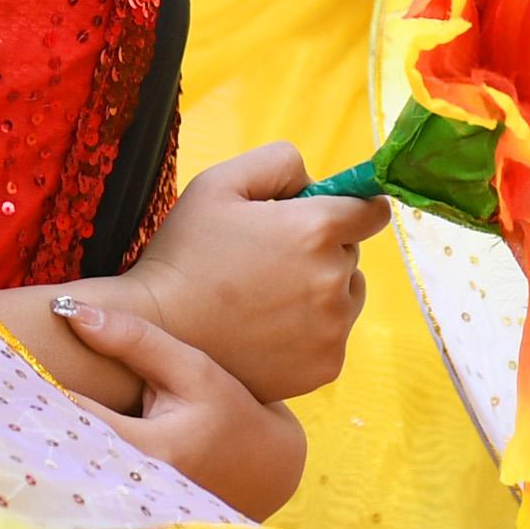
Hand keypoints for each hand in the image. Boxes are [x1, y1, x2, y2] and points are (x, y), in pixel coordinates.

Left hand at [55, 292, 307, 520]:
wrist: (267, 467)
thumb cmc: (231, 411)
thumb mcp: (191, 367)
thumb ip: (134, 340)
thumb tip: (70, 312)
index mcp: (149, 449)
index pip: (70, 416)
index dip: (30, 392)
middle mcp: (132, 486)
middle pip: (55, 453)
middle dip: (23, 422)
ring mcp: (126, 508)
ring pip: (62, 474)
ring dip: (36, 443)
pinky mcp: (122, 514)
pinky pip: (78, 485)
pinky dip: (57, 461)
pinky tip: (35, 439)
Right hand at [117, 141, 386, 404]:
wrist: (158, 331)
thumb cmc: (184, 253)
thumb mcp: (219, 182)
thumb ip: (281, 162)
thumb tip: (317, 182)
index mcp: (316, 229)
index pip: (372, 210)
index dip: (349, 208)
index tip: (326, 216)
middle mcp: (335, 279)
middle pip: (352, 253)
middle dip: (323, 250)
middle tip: (268, 260)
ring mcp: (333, 328)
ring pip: (347, 296)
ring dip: (322, 291)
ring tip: (265, 298)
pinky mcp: (325, 366)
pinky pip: (334, 336)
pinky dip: (310, 331)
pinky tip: (266, 328)